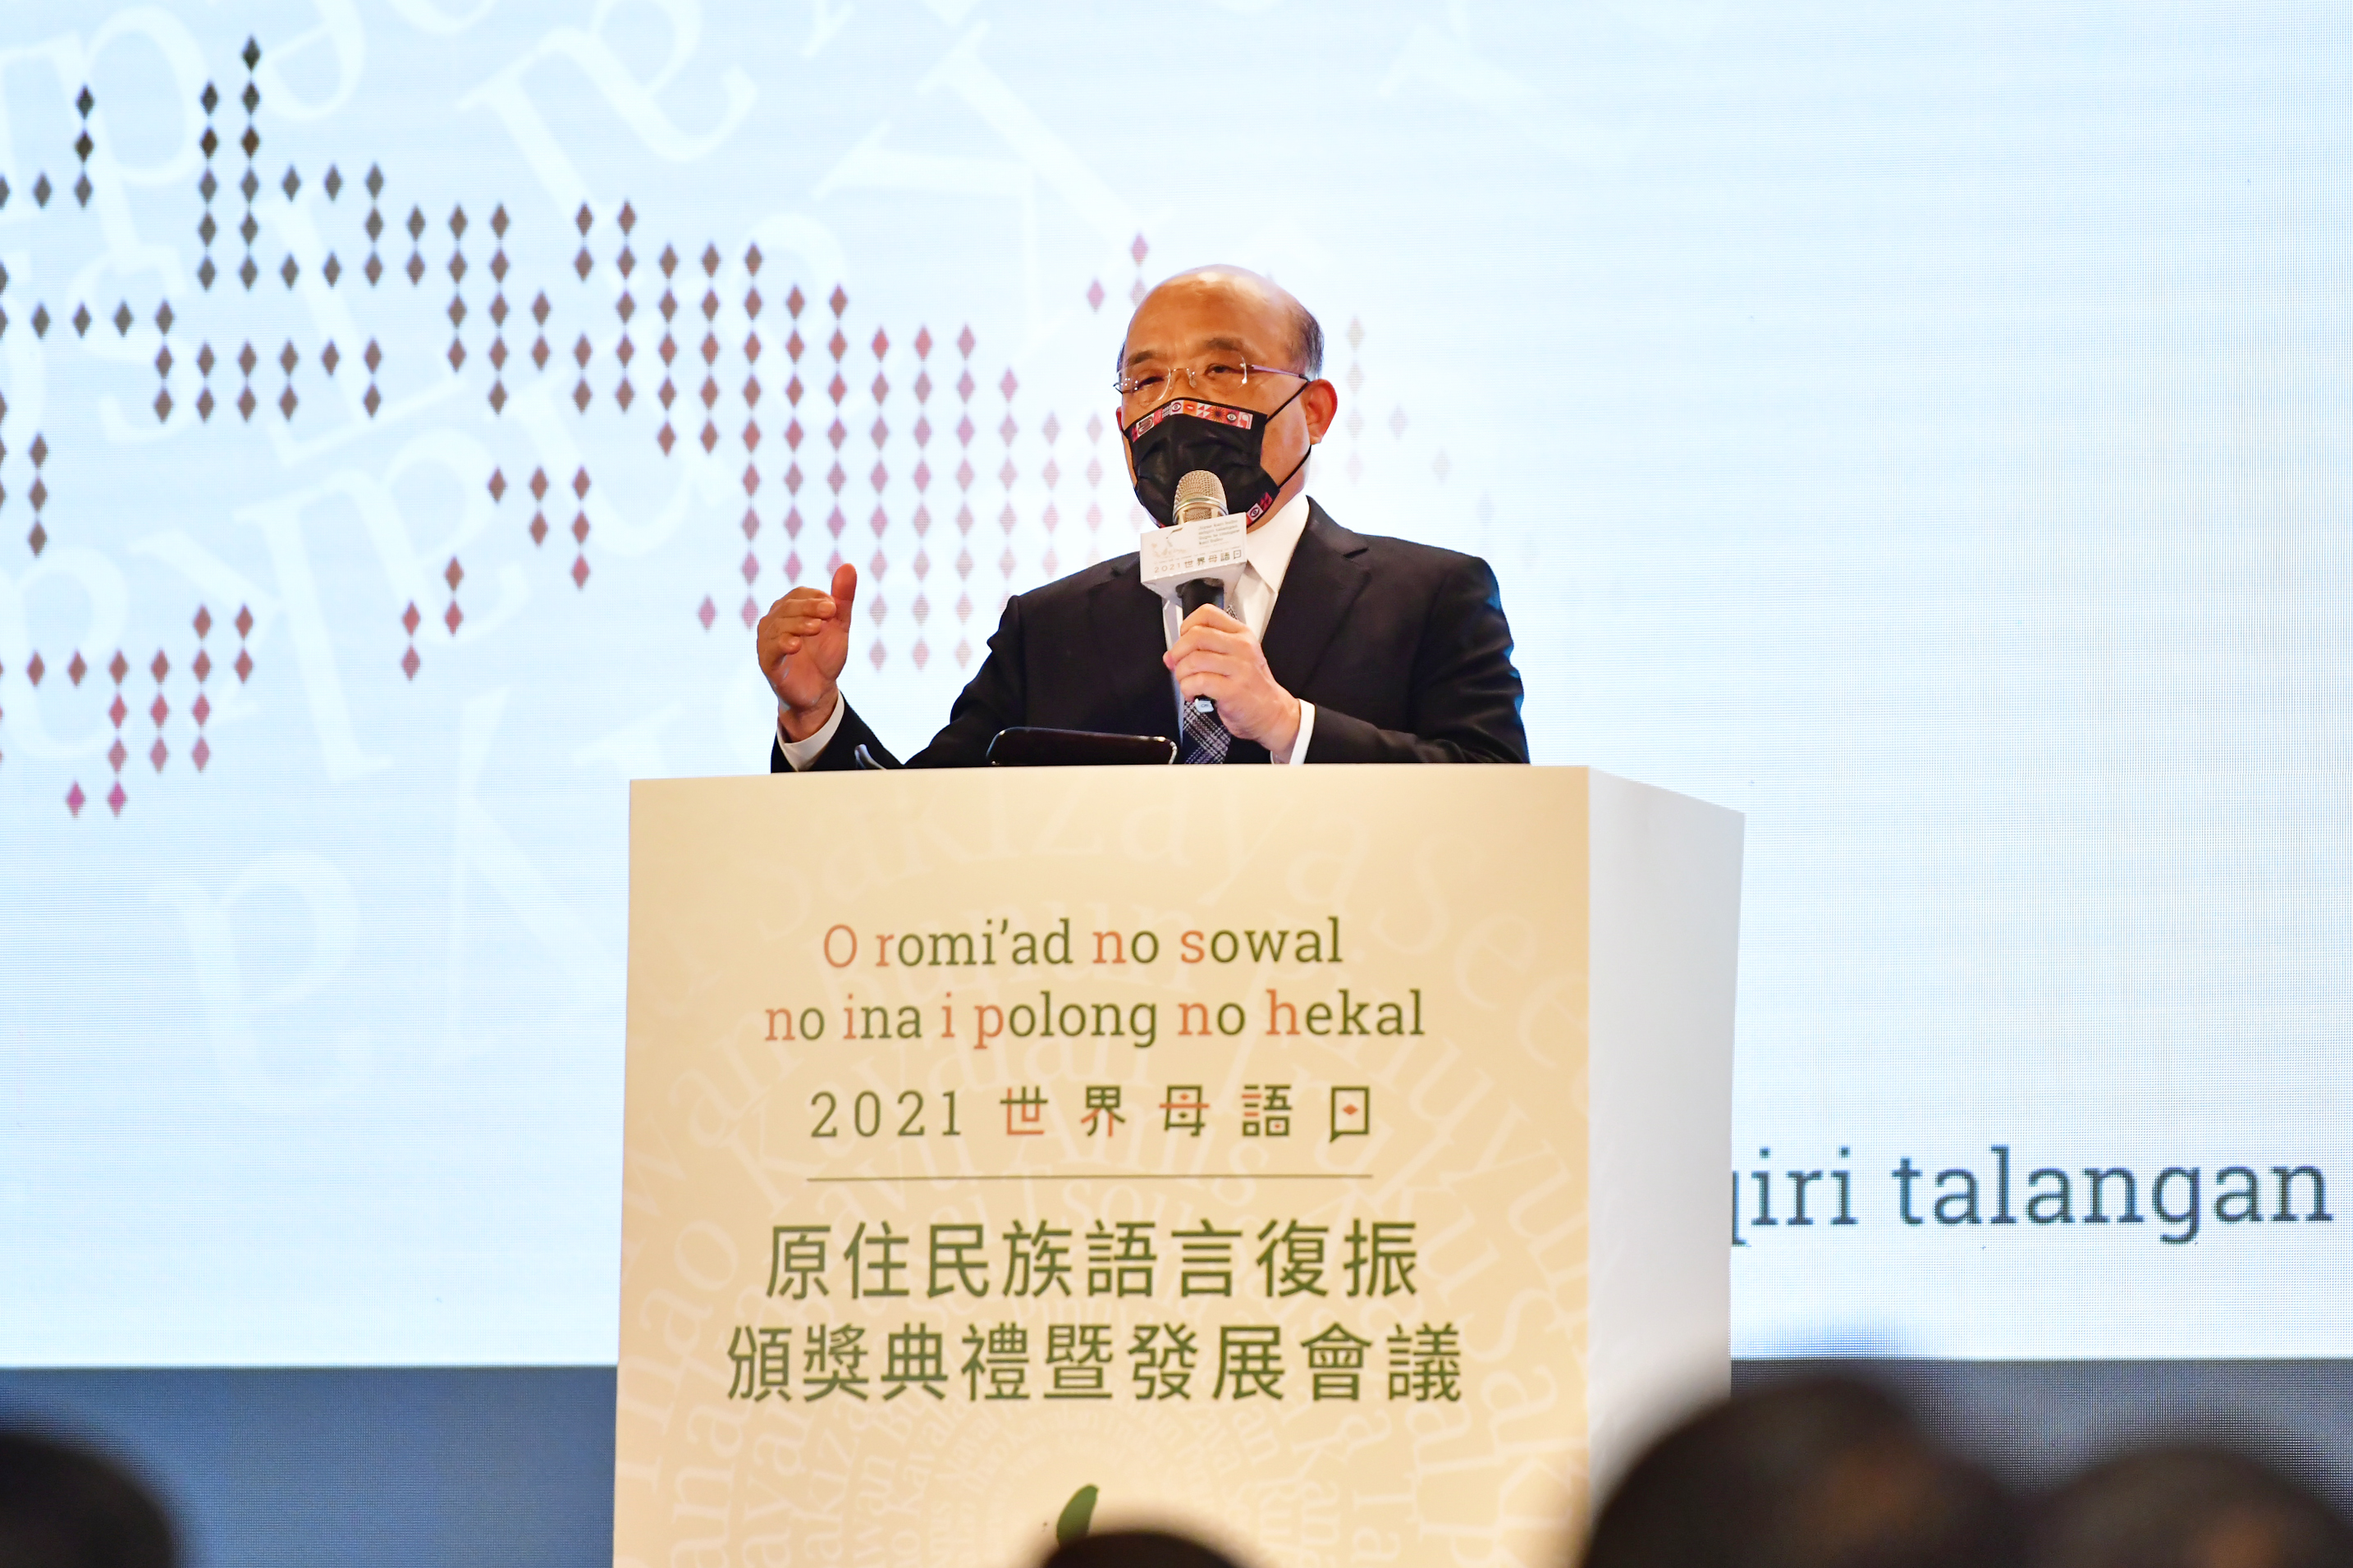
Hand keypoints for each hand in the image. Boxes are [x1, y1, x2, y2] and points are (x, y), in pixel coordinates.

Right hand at [757, 563, 856, 739]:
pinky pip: (770, 649)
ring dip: (799, 624)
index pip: (799, 594)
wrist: (819, 691)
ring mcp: (767, 641)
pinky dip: (782, 644)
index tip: (835, 605)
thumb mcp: (838, 625)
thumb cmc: (825, 655)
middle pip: (788, 607)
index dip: (816, 597)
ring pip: (778, 626)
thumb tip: (849, 565)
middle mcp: (774, 621)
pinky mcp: (767, 662)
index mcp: (790, 609)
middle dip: (810, 608)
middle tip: (831, 612)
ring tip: (817, 628)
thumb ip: (843, 598)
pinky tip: (795, 645)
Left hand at [1163, 603, 1302, 758]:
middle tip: (1179, 666)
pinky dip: (1188, 689)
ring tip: (1187, 683)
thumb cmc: (1250, 687)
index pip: (1207, 613)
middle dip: (1178, 652)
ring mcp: (1240, 668)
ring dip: (1181, 674)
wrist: (1272, 713)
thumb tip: (1171, 656)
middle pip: (1196, 635)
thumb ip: (1203, 652)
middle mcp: (1242, 647)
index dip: (1186, 626)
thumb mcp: (1234, 660)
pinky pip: (1199, 682)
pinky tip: (1193, 694)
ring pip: (1194, 659)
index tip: (1183, 641)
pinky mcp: (1233, 690)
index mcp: (1241, 635)